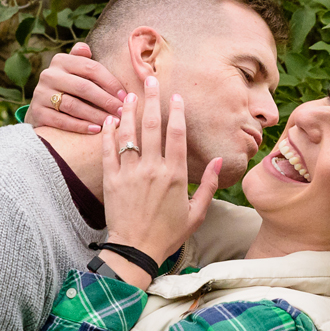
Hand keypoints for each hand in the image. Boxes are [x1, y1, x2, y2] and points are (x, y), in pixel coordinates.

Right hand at [27, 43, 124, 133]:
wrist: (42, 108)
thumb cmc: (68, 87)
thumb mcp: (74, 70)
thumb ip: (82, 59)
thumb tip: (85, 48)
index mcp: (61, 60)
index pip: (91, 68)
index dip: (111, 82)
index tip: (125, 96)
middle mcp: (48, 74)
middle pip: (84, 87)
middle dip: (106, 101)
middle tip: (121, 112)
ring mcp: (41, 94)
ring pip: (74, 105)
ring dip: (96, 115)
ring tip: (111, 122)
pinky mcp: (38, 112)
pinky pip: (62, 121)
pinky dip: (81, 126)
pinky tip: (96, 130)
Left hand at [99, 80, 222, 287]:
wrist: (135, 250)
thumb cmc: (168, 233)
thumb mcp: (197, 212)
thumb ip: (208, 184)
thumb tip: (221, 159)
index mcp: (175, 175)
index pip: (176, 134)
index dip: (176, 112)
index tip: (175, 96)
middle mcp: (152, 169)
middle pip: (152, 126)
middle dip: (151, 100)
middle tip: (150, 80)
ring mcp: (130, 173)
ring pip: (128, 134)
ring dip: (129, 112)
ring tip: (129, 95)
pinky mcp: (111, 180)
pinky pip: (108, 151)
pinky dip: (108, 133)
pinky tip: (110, 119)